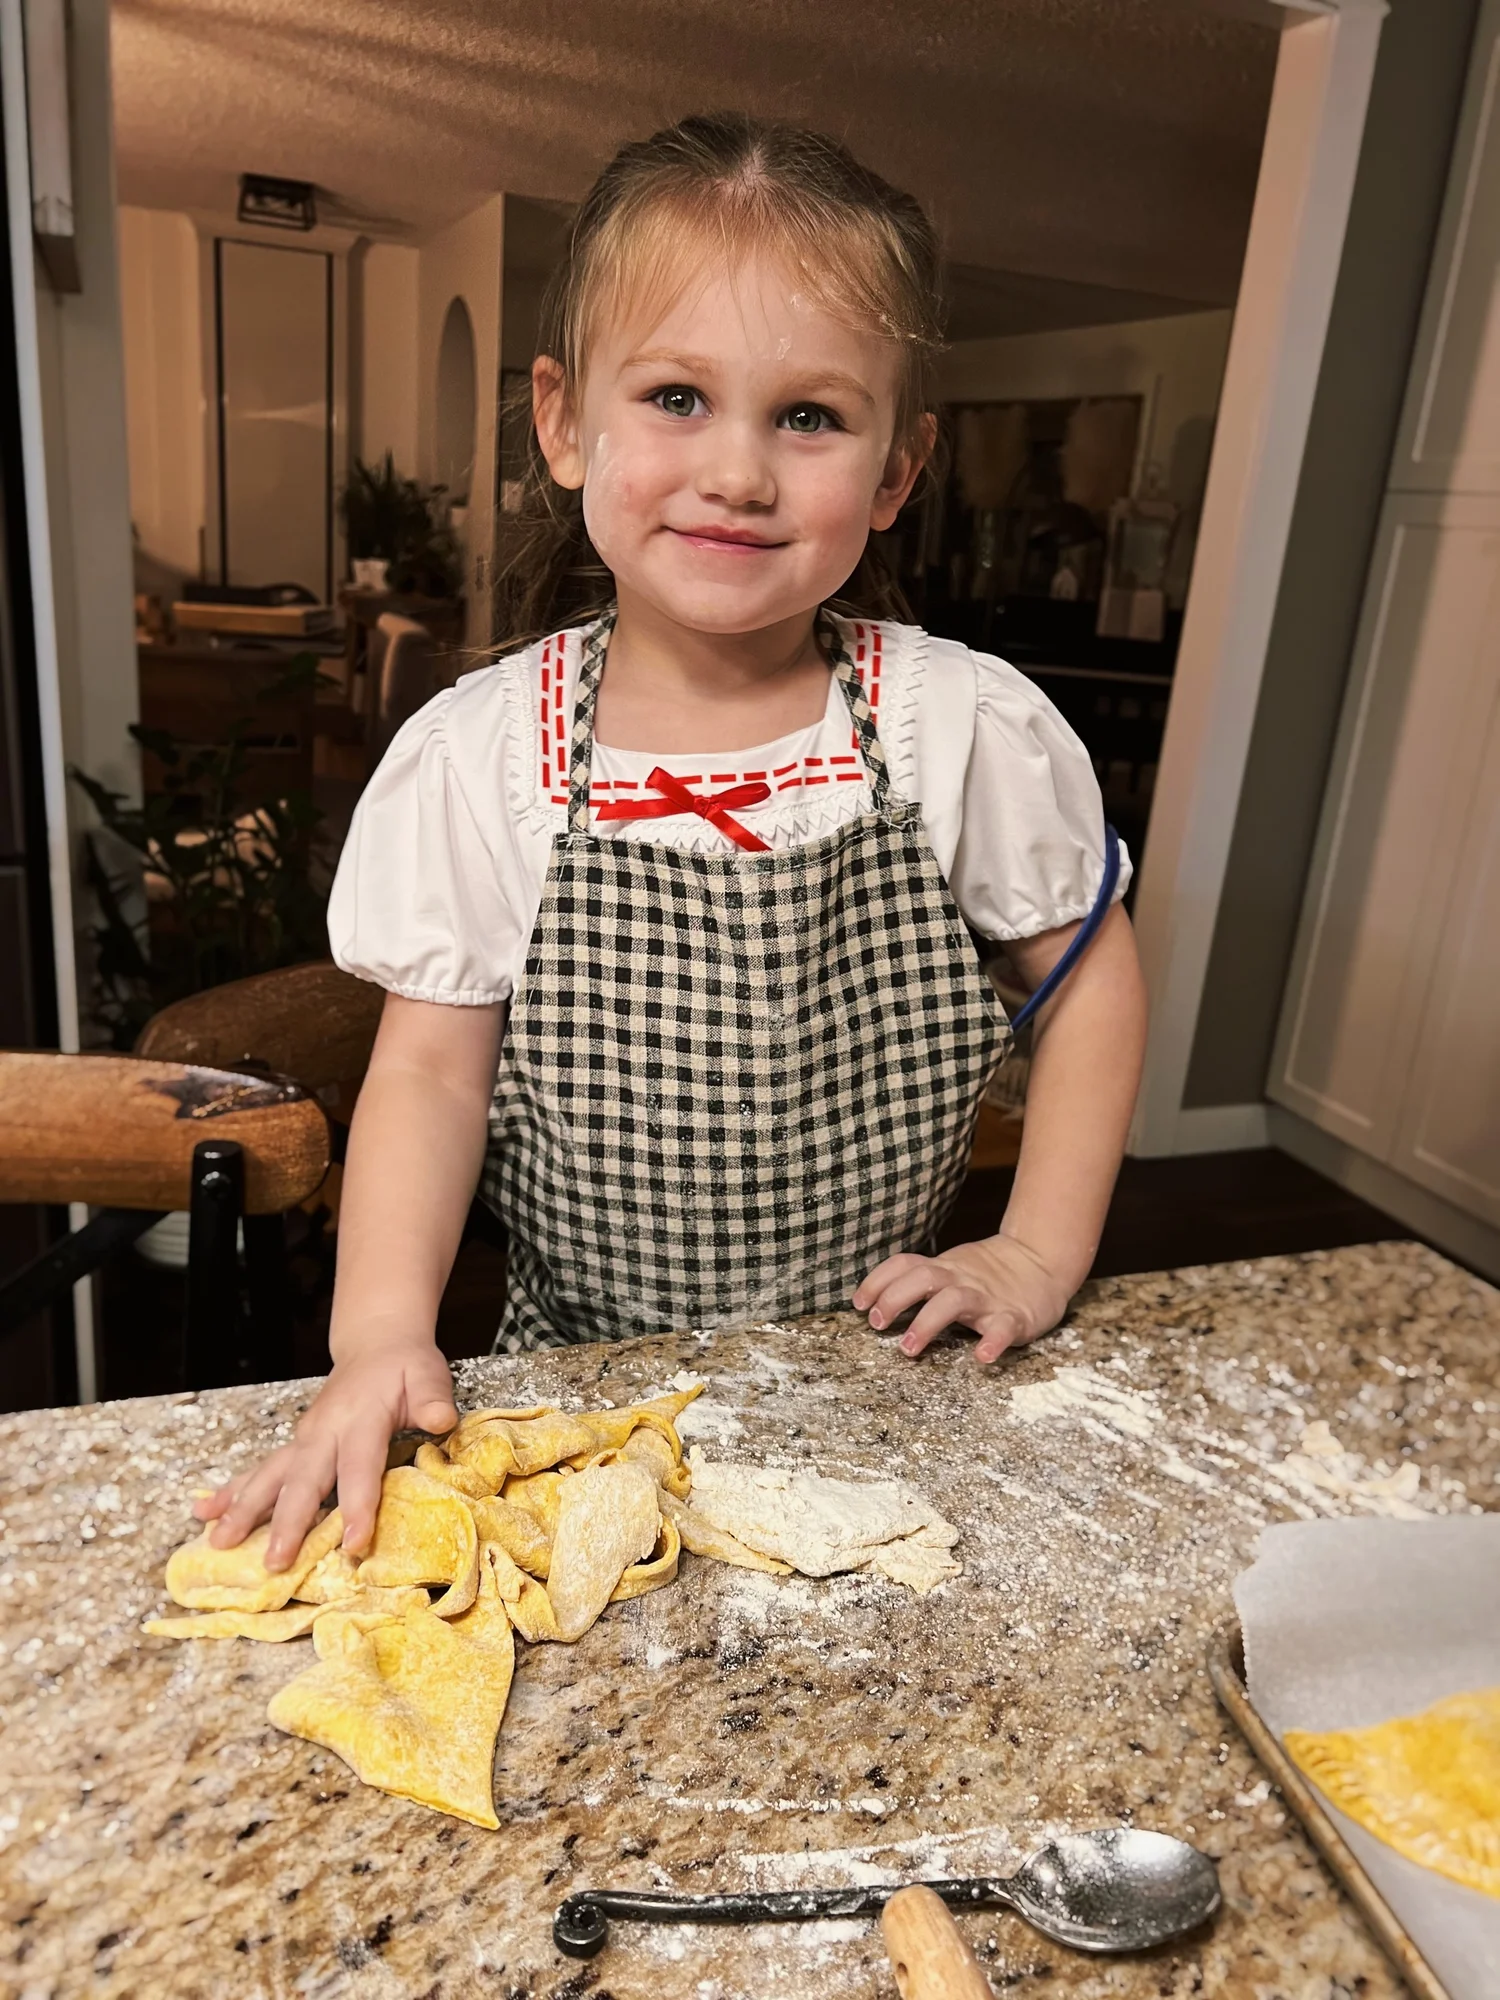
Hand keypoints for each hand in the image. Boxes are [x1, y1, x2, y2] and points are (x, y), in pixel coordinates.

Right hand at [191, 1337, 457, 1569]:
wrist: (377, 1343)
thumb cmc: (406, 1366)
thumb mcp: (427, 1374)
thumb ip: (432, 1398)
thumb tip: (442, 1419)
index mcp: (360, 1418)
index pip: (359, 1466)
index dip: (358, 1506)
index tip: (356, 1544)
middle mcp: (324, 1430)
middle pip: (304, 1479)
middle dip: (288, 1522)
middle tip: (275, 1562)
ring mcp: (305, 1438)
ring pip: (270, 1476)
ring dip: (243, 1509)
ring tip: (218, 1543)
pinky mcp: (296, 1445)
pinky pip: (259, 1470)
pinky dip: (230, 1492)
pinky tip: (204, 1515)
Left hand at [853, 1234, 1073, 1364]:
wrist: (1043, 1262)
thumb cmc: (988, 1274)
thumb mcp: (951, 1270)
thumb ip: (921, 1281)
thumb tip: (877, 1302)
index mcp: (944, 1269)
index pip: (905, 1265)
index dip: (878, 1281)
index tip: (858, 1304)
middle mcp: (961, 1279)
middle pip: (922, 1277)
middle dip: (894, 1298)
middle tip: (876, 1324)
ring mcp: (987, 1298)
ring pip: (953, 1301)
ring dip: (926, 1323)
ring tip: (908, 1349)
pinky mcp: (1014, 1316)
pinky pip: (1002, 1328)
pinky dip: (992, 1342)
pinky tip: (982, 1357)